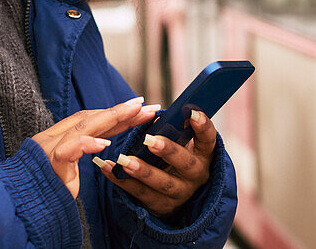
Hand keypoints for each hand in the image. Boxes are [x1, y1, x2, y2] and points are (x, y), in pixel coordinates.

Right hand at [32, 96, 158, 197]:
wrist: (21, 205)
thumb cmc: (46, 188)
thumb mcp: (70, 167)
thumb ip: (83, 150)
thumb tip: (106, 140)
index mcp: (62, 137)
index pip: (94, 120)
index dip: (118, 113)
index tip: (141, 107)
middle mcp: (57, 137)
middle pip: (93, 118)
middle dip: (122, 110)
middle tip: (148, 105)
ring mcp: (52, 147)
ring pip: (84, 126)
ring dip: (112, 116)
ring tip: (136, 111)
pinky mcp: (50, 162)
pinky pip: (69, 149)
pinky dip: (87, 144)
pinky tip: (104, 144)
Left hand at [93, 108, 215, 218]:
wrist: (174, 195)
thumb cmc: (176, 158)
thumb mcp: (184, 145)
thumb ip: (175, 129)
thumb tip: (153, 110)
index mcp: (203, 155)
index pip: (208, 140)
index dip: (202, 127)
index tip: (191, 112)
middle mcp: (195, 176)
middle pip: (184, 163)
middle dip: (167, 151)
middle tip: (150, 140)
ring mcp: (178, 193)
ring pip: (161, 183)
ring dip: (142, 171)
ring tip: (124, 159)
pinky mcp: (159, 205)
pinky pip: (138, 193)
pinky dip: (121, 180)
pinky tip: (107, 168)